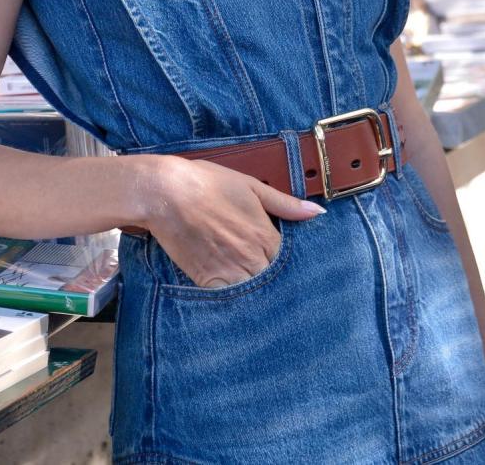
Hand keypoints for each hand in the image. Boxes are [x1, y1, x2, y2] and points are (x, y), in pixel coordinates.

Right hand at [143, 155, 324, 287]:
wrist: (167, 192)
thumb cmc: (208, 182)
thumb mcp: (250, 186)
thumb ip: (285, 203)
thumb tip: (318, 212)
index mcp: (266, 234)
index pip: (291, 262)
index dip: (292, 266)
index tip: (291, 267)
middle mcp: (252, 257)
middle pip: (275, 282)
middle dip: (277, 284)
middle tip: (279, 285)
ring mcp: (230, 271)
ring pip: (255, 295)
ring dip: (259, 295)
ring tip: (261, 293)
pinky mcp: (208, 280)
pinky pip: (230, 301)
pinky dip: (235, 302)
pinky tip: (237, 299)